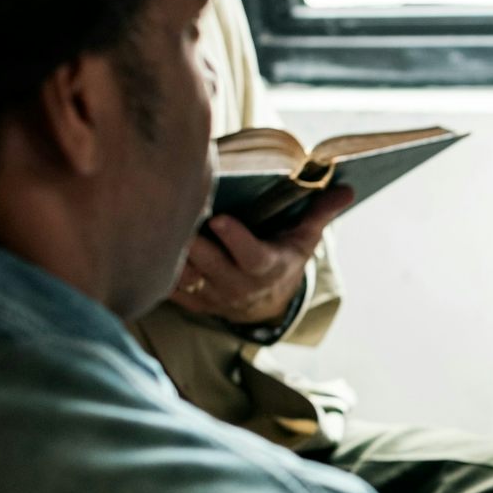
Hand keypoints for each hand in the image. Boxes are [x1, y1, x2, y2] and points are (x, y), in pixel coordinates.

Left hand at [170, 186, 354, 326]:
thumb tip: (346, 188)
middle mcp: (237, 285)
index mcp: (267, 268)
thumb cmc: (282, 259)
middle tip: (173, 204)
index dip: (235, 239)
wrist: (264, 305)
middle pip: (208, 261)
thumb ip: (320, 212)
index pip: (250, 257)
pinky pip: (166, 281)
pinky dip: (155, 260)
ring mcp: (210, 294)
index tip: (220, 218)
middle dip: (191, 237)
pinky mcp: (189, 299)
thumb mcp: (304, 239)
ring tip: (153, 214)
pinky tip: (146, 234)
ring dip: (169, 248)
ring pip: (182, 271)